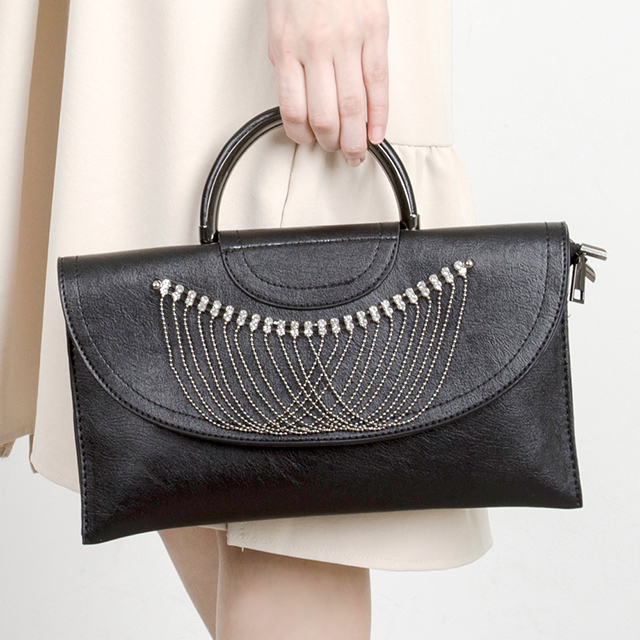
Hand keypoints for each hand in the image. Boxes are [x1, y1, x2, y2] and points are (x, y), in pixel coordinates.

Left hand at [265, 0, 389, 166]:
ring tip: (358, 152)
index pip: (293, 111)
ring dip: (356, 138)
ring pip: (352, 107)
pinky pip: (379, 83)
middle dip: (332, 144)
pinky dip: (380, 114)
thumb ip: (287, 60)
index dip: (302, 137)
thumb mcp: (278, 22)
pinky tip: (378, 132)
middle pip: (325, 116)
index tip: (308, 142)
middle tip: (338, 153)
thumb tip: (298, 98)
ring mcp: (348, 40)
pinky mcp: (374, 31)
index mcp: (287, 47)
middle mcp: (316, 47)